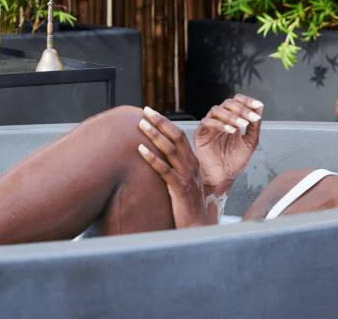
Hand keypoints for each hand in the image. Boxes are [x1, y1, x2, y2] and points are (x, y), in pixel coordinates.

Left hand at [136, 106, 210, 228]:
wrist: (197, 226)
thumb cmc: (186, 205)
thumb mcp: (182, 181)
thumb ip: (174, 167)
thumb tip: (157, 155)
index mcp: (192, 162)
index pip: (180, 135)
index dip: (165, 122)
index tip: (151, 112)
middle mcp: (191, 166)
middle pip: (176, 137)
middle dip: (160, 122)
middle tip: (145, 111)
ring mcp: (186, 177)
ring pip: (170, 150)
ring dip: (155, 135)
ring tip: (141, 125)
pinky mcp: (180, 189)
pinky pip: (165, 170)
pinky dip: (152, 158)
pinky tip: (140, 150)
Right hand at [194, 95, 261, 189]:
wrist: (224, 177)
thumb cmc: (235, 161)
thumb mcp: (250, 143)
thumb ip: (254, 127)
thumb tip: (259, 108)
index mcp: (231, 119)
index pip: (237, 102)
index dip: (247, 101)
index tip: (257, 105)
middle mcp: (220, 120)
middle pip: (227, 103)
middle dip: (241, 108)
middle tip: (250, 118)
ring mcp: (209, 126)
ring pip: (216, 110)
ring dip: (231, 115)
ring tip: (241, 125)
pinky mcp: (200, 133)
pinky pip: (206, 122)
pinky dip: (219, 124)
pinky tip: (231, 131)